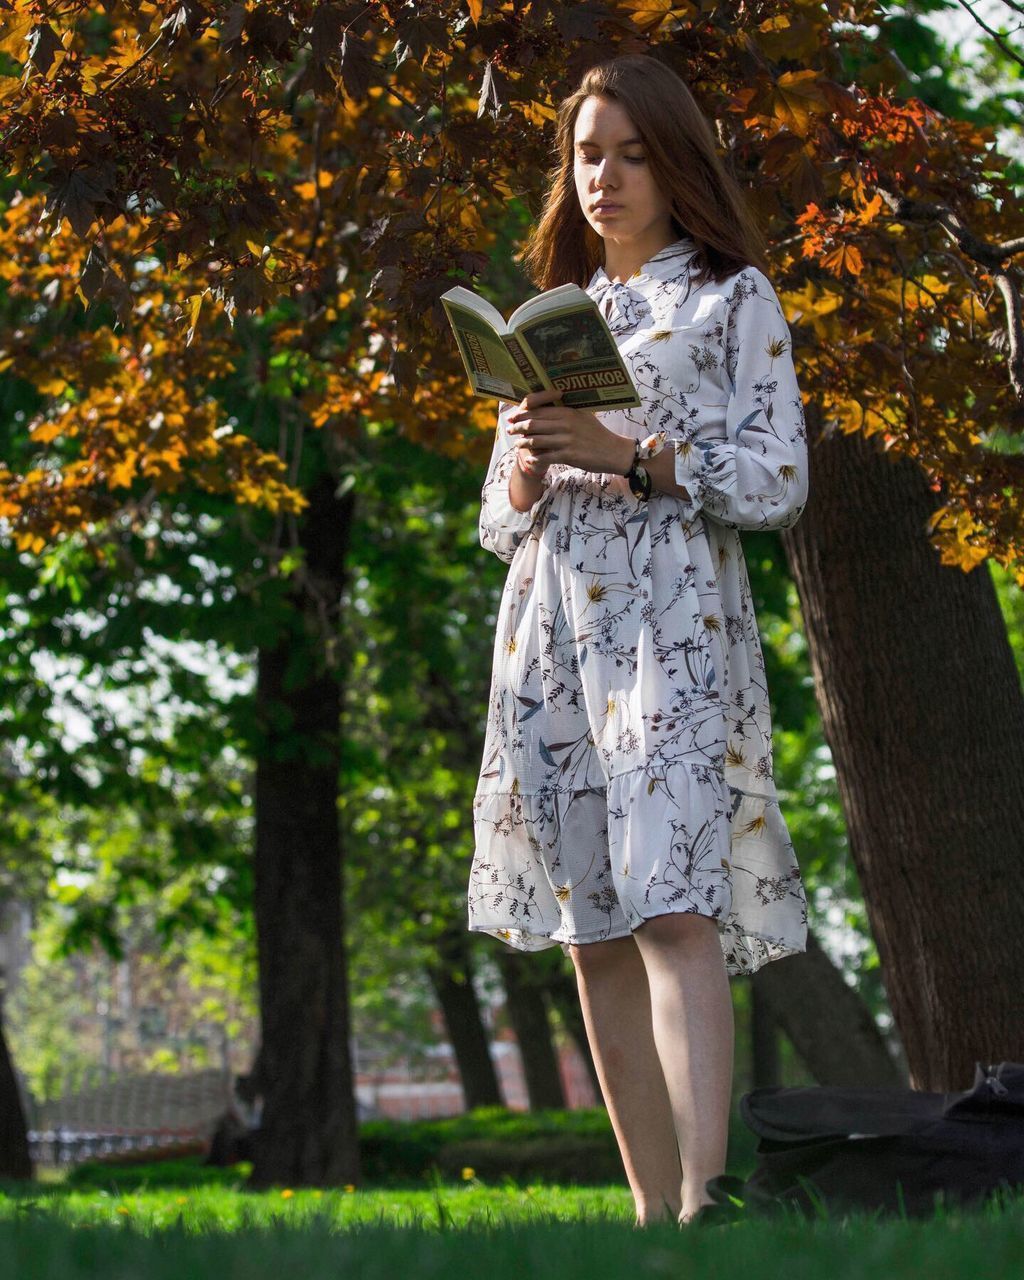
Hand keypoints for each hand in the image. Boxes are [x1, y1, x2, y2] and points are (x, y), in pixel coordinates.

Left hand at [507, 389, 634, 475]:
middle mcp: (566, 424)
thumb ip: (565, 412)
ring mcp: (567, 440)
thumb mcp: (582, 416)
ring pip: (536, 440)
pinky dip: (536, 458)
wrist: (613, 451)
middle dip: (518, 427)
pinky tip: (531, 460)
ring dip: (524, 443)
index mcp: (568, 412)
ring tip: (517, 445)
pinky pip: (546, 457)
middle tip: (510, 430)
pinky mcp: (569, 455)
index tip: (512, 417)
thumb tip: (547, 407)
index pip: (539, 410)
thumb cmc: (597, 434)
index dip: (522, 414)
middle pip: (534, 424)